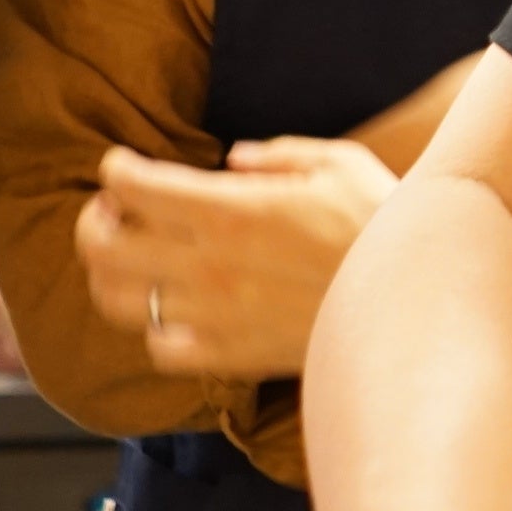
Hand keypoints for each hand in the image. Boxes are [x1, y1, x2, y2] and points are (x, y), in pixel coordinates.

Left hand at [75, 138, 397, 376]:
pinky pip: (160, 348)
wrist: (415, 303)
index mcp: (229, 210)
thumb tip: (234, 161)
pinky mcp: (231, 355)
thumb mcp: (339, 163)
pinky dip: (156, 329)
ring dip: (113, 276)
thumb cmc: (383, 225)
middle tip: (115, 213)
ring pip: (116, 301)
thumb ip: (277, 155)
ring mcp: (214, 316)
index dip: (115, 170)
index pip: (131, 186)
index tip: (124, 167)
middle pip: (102, 247)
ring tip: (135, 263)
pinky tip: (177, 311)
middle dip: (96, 222)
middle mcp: (208, 265)